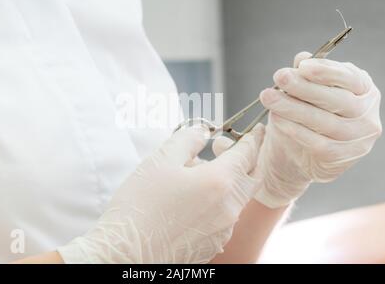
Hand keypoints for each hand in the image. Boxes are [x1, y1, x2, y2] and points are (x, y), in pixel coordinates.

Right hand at [57, 124, 264, 262]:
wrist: (127, 252)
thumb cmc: (140, 205)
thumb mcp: (160, 160)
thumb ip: (187, 140)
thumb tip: (203, 133)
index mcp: (219, 182)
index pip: (248, 154)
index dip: (253, 139)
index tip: (257, 131)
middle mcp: (229, 208)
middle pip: (251, 178)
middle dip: (248, 161)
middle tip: (233, 150)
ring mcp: (223, 230)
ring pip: (237, 198)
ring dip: (229, 182)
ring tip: (197, 175)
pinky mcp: (213, 244)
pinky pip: (225, 217)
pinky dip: (219, 202)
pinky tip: (192, 200)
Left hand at [253, 52, 381, 207]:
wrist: (301, 153)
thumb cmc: (308, 114)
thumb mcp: (306, 90)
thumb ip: (306, 75)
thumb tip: (302, 58)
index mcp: (363, 89)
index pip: (350, 78)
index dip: (327, 71)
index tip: (302, 66)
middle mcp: (366, 113)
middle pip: (337, 100)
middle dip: (304, 87)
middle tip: (280, 77)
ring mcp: (358, 138)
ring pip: (325, 122)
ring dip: (293, 108)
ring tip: (269, 97)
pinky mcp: (342, 157)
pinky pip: (318, 143)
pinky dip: (296, 131)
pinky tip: (278, 120)